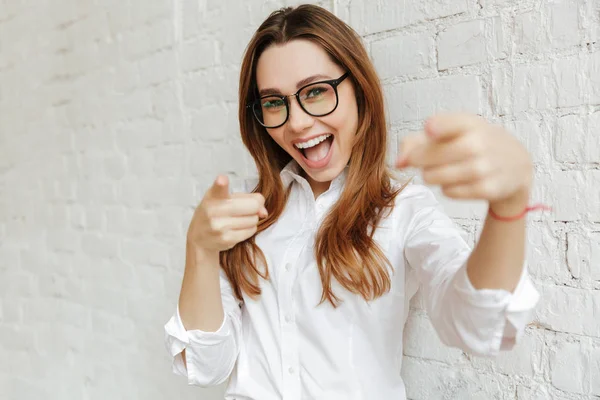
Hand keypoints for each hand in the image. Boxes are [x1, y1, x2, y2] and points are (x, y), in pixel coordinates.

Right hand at [187, 175, 267, 252]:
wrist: (200, 238)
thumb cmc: (214, 213)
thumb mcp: (223, 198)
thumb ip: (247, 198)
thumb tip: (264, 212)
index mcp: (213, 196)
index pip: (218, 188)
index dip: (221, 183)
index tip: (222, 180)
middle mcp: (214, 211)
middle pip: (253, 205)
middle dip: (254, 207)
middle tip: (244, 209)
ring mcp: (220, 227)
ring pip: (253, 219)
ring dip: (251, 219)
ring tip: (238, 219)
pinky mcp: (227, 240)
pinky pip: (251, 231)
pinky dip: (249, 229)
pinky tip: (238, 228)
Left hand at [395, 113, 532, 210]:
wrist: (516, 164)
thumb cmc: (472, 143)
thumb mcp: (450, 133)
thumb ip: (415, 142)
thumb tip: (398, 163)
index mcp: (468, 122)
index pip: (452, 122)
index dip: (438, 127)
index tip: (429, 129)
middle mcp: (479, 142)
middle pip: (429, 157)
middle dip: (420, 161)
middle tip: (427, 161)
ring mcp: (485, 167)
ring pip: (435, 177)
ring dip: (432, 176)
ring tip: (441, 171)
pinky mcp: (489, 188)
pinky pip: (450, 192)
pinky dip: (447, 189)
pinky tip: (457, 182)